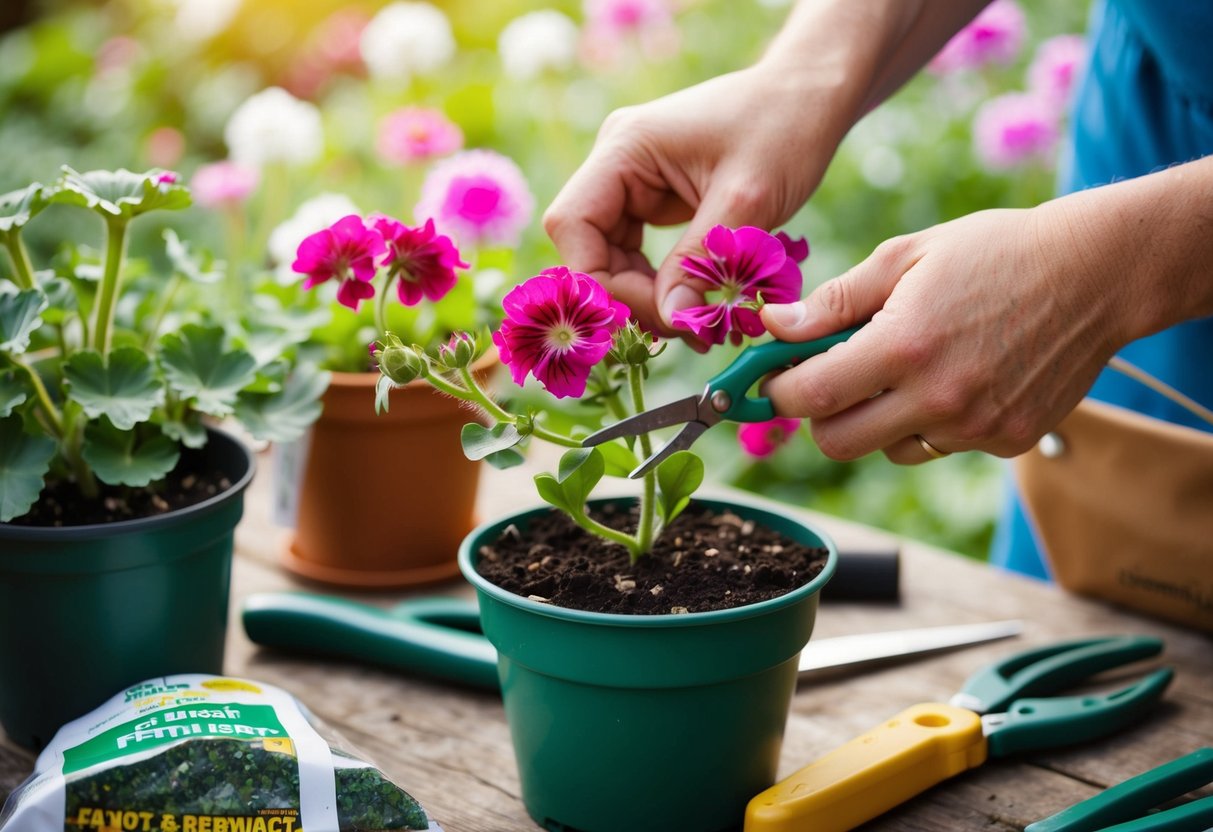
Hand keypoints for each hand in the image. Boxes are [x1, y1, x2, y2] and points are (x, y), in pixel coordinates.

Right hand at [543, 65, 847, 338]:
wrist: (811, 94)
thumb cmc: (784, 128)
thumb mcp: (746, 200)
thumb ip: (699, 261)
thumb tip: (669, 322)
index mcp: (624, 147)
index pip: (573, 225)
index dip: (602, 280)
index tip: (658, 313)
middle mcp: (615, 162)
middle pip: (586, 247)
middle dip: (629, 295)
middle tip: (684, 329)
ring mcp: (631, 181)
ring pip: (609, 256)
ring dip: (645, 296)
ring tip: (696, 324)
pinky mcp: (652, 198)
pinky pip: (634, 252)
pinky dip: (661, 284)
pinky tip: (694, 304)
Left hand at [758, 204, 1133, 462]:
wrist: (1096, 273)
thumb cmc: (994, 253)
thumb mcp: (905, 257)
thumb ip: (834, 300)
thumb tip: (774, 326)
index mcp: (904, 347)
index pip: (811, 396)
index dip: (778, 391)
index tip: (773, 379)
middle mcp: (938, 398)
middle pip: (838, 442)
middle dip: (820, 416)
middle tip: (829, 380)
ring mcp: (975, 427)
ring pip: (890, 448)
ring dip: (878, 420)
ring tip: (907, 369)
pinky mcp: (1007, 441)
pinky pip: (942, 446)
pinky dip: (932, 422)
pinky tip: (956, 377)